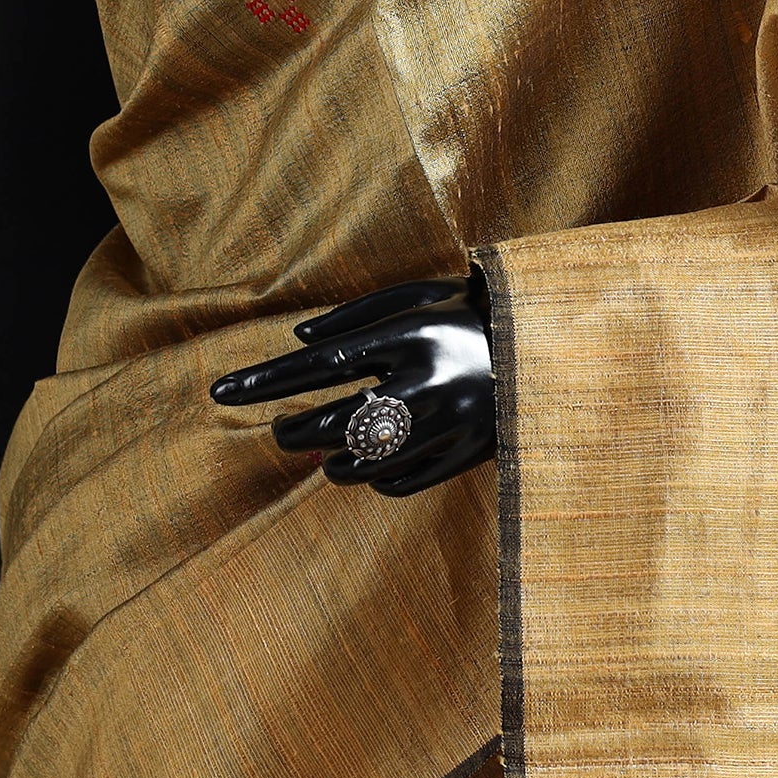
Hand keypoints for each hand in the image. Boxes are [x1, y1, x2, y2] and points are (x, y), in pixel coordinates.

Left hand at [210, 273, 495, 495]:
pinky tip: (366, 469)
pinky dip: (374, 479)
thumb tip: (297, 341)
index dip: (266, 380)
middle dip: (292, 431)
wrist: (556, 342)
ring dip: (331, 463)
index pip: (320, 363)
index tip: (220, 391)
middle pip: (335, 420)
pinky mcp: (471, 453)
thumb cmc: (474, 311)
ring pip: (365, 461)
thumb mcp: (420, 295)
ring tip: (321, 456)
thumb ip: (356, 314)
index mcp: (413, 333)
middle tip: (279, 432)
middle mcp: (429, 379)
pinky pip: (402, 482)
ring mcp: (452, 421)